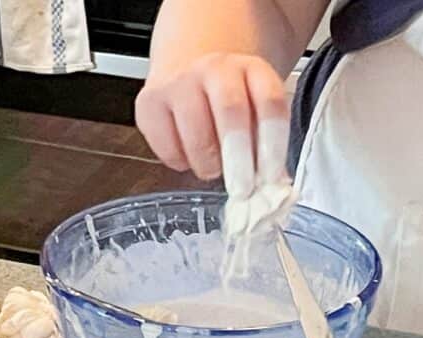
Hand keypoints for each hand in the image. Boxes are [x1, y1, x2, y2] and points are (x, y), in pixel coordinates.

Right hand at [136, 53, 290, 191]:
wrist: (185, 65)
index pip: (269, 102)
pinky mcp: (149, 103)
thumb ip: (264, 137)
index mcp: (251, 68)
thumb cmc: (224, 94)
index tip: (271, 176)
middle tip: (241, 188)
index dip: (273, 143)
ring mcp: (178, 83)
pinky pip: (166, 146)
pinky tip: (188, 155)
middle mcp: (214, 68)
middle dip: (238, 158)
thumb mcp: (253, 103)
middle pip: (231, 111)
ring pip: (195, 133)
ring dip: (207, 163)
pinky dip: (179, 161)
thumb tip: (272, 184)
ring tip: (212, 168)